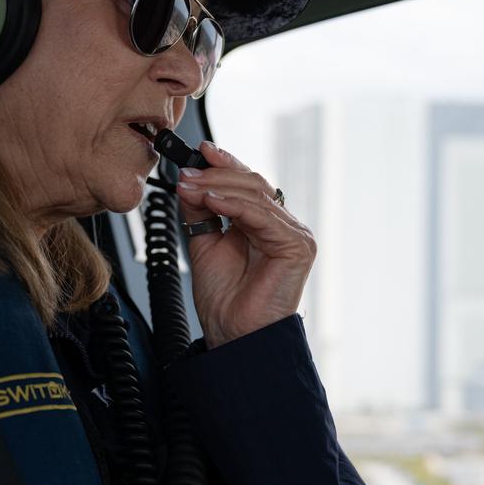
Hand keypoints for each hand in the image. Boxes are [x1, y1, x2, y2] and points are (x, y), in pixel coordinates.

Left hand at [173, 141, 316, 347]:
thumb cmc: (225, 300)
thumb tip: (189, 180)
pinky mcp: (298, 246)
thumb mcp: (204, 243)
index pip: (248, 184)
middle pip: (253, 184)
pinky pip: (263, 216)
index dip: (226, 164)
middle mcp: (282, 226)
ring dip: (218, 187)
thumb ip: (201, 211)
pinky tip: (210, 200)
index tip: (200, 151)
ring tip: (189, 187)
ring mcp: (294, 235)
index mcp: (265, 224)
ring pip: (257, 195)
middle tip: (185, 175)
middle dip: (215, 175)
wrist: (232, 333)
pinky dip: (234, 205)